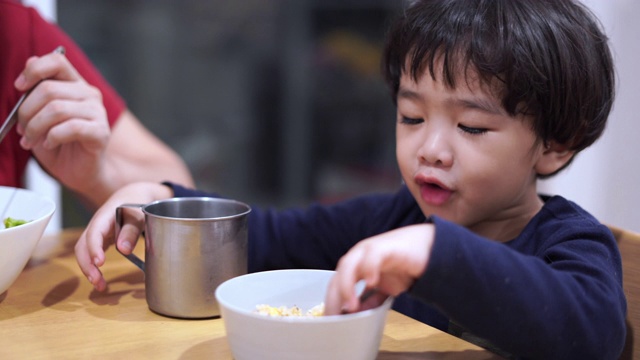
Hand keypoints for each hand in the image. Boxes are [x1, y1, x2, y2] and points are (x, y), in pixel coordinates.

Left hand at [14, 49, 110, 197]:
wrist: (79, 172)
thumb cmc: (60, 144)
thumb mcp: (39, 115)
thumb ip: (36, 90)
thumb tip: (30, 61)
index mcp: (75, 85)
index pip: (57, 60)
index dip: (34, 70)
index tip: (19, 87)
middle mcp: (89, 95)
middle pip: (49, 89)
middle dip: (26, 111)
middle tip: (22, 129)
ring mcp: (97, 113)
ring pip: (56, 109)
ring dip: (36, 128)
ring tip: (32, 140)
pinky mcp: (100, 132)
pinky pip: (70, 128)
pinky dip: (52, 138)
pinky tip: (50, 144)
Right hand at [75, 182, 172, 290]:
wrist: (135, 194)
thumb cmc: (138, 203)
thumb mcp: (140, 214)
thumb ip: (132, 230)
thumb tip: (123, 250)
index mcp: (105, 215)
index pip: (94, 232)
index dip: (94, 248)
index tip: (100, 263)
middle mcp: (96, 224)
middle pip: (82, 245)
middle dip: (87, 264)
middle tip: (98, 281)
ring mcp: (97, 232)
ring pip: (84, 251)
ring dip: (88, 269)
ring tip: (100, 286)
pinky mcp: (100, 239)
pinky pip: (91, 253)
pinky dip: (93, 266)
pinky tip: (100, 279)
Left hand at [324, 224, 434, 314]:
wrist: (430, 249)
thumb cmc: (404, 267)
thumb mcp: (385, 290)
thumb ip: (372, 301)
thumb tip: (357, 318)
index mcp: (356, 267)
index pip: (337, 284)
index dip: (332, 302)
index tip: (331, 321)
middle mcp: (359, 257)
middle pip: (338, 276)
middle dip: (334, 298)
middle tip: (336, 318)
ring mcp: (370, 250)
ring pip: (349, 265)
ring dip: (347, 286)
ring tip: (351, 307)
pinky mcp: (386, 247)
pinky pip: (373, 254)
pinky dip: (369, 267)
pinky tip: (371, 282)